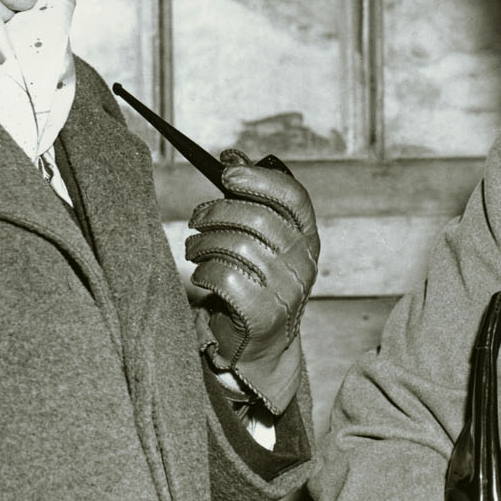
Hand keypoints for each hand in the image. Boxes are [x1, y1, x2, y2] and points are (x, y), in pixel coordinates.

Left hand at [186, 149, 319, 413]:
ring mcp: (286, 290)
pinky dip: (203, 271)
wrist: (262, 345)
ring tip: (193, 249)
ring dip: (203, 243)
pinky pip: (224, 276)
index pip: (293, 196)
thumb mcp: (262, 239)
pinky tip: (201, 274)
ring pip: (235, 245)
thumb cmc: (256, 281)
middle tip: (197, 218)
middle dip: (216, 211)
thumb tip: (232, 155)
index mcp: (307, 236)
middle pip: (256, 218)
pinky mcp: (263, 314)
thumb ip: (251, 197)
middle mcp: (303, 261)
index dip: (259, 178)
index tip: (227, 173)